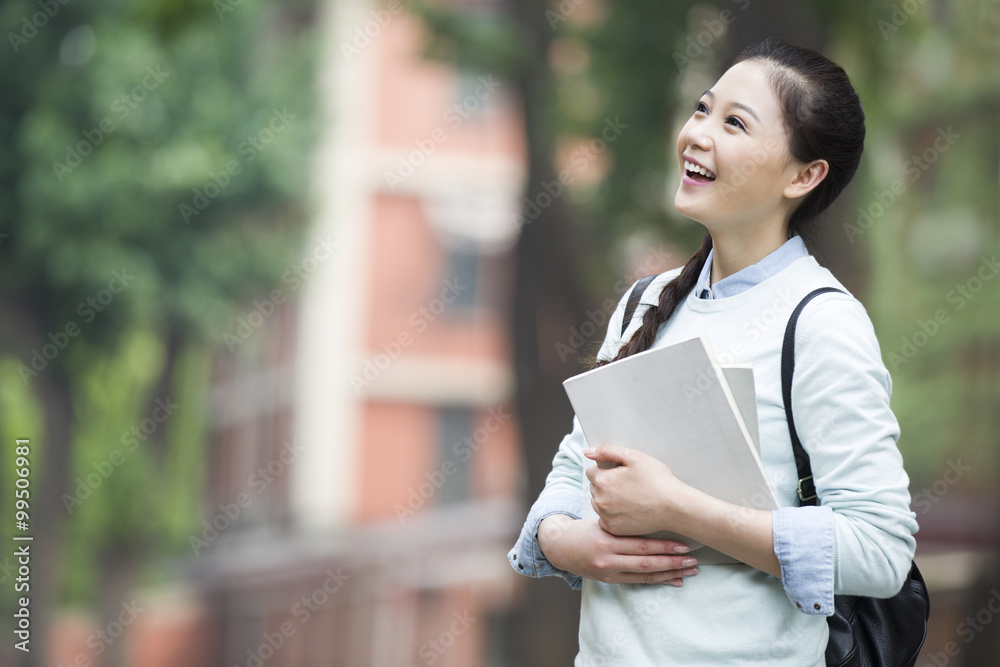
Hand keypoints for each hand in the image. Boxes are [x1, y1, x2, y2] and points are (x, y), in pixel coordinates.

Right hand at [537, 514, 698, 585]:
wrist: (560, 547)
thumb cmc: (584, 528)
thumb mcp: (601, 520)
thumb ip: (623, 522)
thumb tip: (654, 516)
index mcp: (606, 539)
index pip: (640, 545)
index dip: (664, 546)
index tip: (684, 544)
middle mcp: (608, 559)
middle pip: (646, 562)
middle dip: (672, 562)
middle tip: (693, 560)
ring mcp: (609, 572)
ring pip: (645, 575)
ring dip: (669, 574)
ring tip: (689, 571)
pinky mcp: (609, 580)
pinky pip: (638, 581)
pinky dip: (658, 581)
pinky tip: (674, 581)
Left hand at [584, 443, 690, 535]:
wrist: (674, 507)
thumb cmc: (657, 480)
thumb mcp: (633, 456)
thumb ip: (607, 451)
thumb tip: (587, 451)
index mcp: (603, 481)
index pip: (591, 471)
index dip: (606, 469)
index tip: (621, 473)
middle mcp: (600, 500)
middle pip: (594, 487)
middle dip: (605, 484)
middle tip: (627, 485)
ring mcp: (606, 517)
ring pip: (598, 503)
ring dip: (607, 498)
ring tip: (629, 497)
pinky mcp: (614, 529)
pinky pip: (604, 518)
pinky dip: (612, 514)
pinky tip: (628, 509)